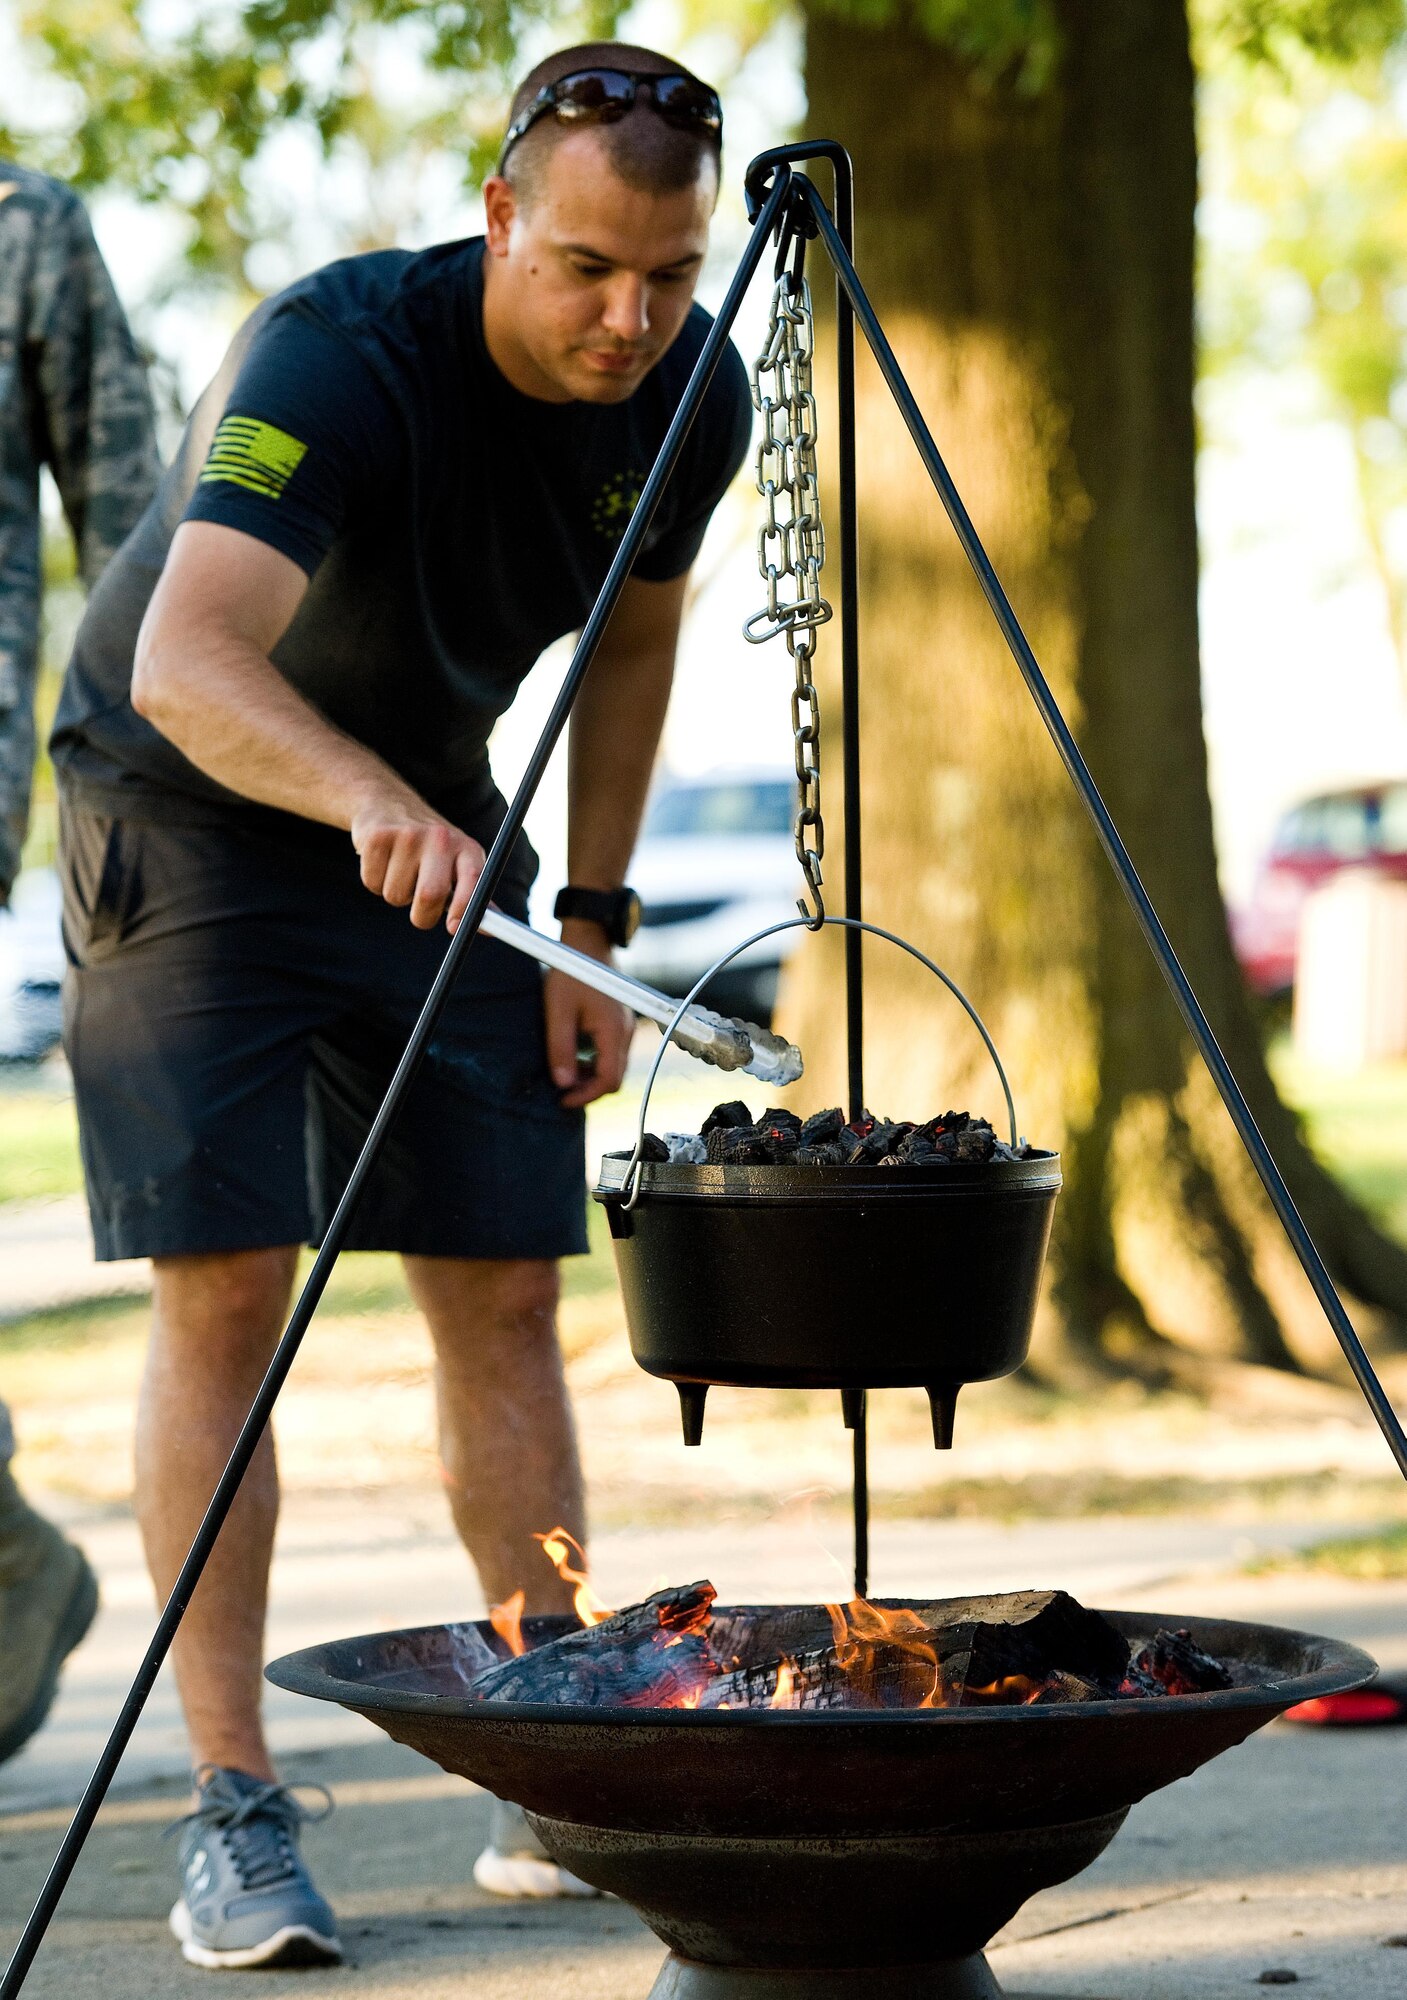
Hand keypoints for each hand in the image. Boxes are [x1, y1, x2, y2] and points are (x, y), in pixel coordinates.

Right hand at [350, 792, 484, 931]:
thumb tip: (492, 927)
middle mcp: (441, 838)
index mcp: (467, 848)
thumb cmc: (430, 847)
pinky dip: (375, 882)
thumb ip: (473, 895)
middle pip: (430, 895)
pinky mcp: (378, 836)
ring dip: (395, 895)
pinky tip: (382, 862)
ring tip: (399, 871)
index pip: (474, 882)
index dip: (465, 910)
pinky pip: (372, 883)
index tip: (453, 927)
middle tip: (420, 913)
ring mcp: (408, 835)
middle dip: (423, 916)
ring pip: (396, 895)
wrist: (389, 804)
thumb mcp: (458, 863)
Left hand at [544, 922, 633, 1107]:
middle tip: (562, 1092)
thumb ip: (561, 1049)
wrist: (588, 942)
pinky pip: (613, 1053)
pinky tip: (576, 1059)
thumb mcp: (558, 1012)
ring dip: (591, 1077)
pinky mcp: (620, 1022)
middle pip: (615, 1077)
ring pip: (615, 1066)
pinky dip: (596, 1063)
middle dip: (588, 1090)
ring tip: (566, 1076)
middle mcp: (625, 1032)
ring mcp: (626, 1027)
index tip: (562, 1100)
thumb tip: (563, 1083)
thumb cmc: (572, 972)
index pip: (609, 1080)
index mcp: (613, 1031)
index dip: (586, 1096)